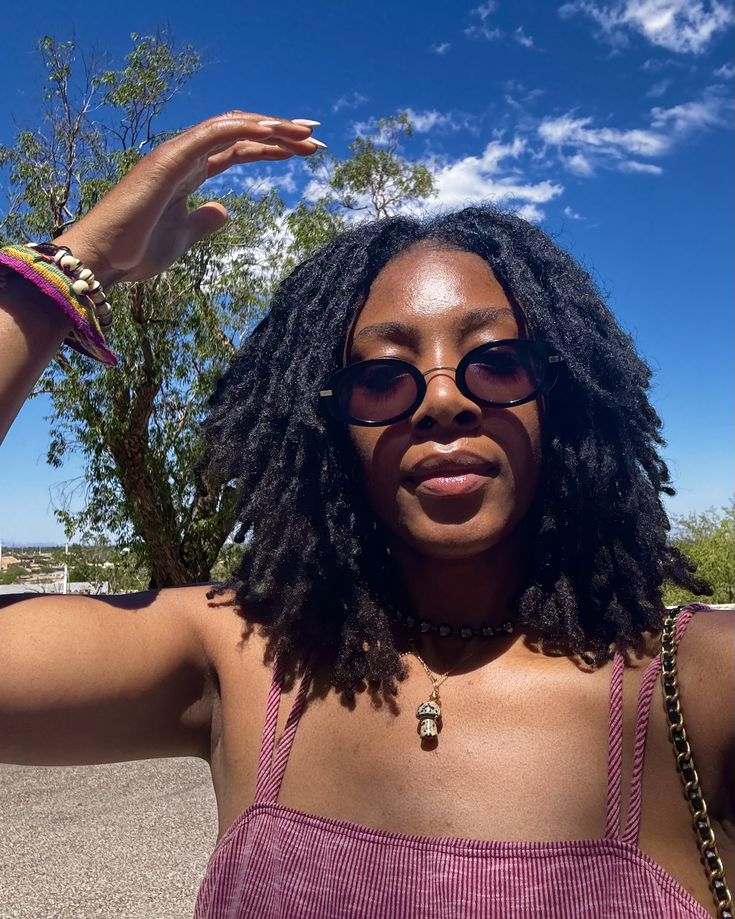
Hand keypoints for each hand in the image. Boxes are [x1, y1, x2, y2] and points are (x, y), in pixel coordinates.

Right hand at [55, 111, 322, 285]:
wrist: (102, 261)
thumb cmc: (135, 253)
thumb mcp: (182, 239)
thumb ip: (202, 222)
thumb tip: (224, 211)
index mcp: (187, 172)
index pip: (237, 150)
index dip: (270, 147)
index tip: (303, 152)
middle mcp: (183, 156)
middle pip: (241, 133)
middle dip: (280, 133)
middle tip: (317, 138)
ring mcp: (176, 154)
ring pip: (233, 127)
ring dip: (273, 129)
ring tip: (308, 137)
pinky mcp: (170, 160)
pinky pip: (215, 134)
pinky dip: (247, 130)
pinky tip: (276, 134)